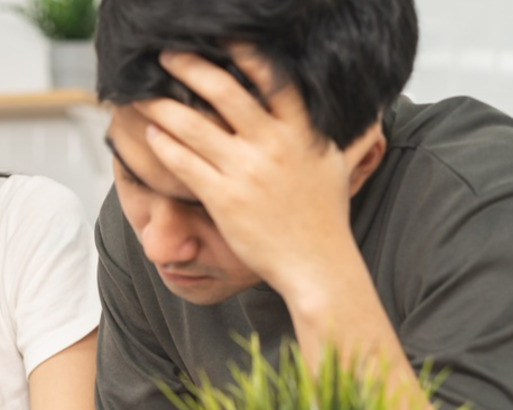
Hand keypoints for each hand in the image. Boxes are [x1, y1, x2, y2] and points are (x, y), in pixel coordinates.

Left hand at [134, 48, 380, 299]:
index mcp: (302, 132)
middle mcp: (274, 145)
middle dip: (191, 68)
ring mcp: (247, 171)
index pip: (274, 80)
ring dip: (164, 106)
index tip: (223, 38)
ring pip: (195, 127)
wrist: (316, 263)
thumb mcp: (339, 167)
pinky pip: (185, 164)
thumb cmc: (325, 217)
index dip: (246, 54)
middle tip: (167, 56)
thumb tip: (373, 116)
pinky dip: (165, 146)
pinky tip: (151, 135)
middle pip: (225, 92)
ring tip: (144, 95)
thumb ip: (349, 137)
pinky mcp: (224, 198)